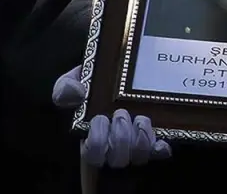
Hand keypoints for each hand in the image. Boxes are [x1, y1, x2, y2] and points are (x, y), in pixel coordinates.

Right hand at [52, 66, 171, 167]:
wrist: (122, 67)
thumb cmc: (95, 79)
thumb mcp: (77, 78)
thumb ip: (66, 86)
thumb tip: (75, 93)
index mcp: (92, 135)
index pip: (91, 155)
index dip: (97, 143)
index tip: (100, 118)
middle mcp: (114, 144)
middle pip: (117, 160)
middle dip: (119, 139)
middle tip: (121, 114)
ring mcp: (135, 142)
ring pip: (138, 158)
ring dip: (140, 142)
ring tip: (140, 119)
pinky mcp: (155, 138)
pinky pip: (159, 153)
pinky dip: (159, 149)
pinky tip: (160, 141)